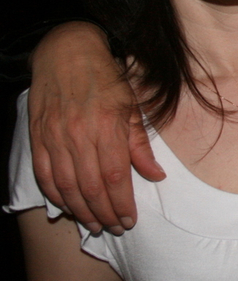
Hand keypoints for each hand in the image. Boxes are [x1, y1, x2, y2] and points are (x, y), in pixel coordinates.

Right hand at [27, 22, 163, 232]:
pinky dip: (55, 195)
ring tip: (94, 224)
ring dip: (80, 210)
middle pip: (91, 187)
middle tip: (114, 228)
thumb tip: (156, 175)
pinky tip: (67, 206)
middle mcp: (80, 135)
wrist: (67, 53)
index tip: (129, 220)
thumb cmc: (106, 79)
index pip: (115, 177)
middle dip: (103, 214)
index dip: (121, 204)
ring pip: (67, 186)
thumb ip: (141, 145)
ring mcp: (55, 137)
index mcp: (108, 127)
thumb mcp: (132, 106)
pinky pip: (44, 174)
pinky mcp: (38, 137)